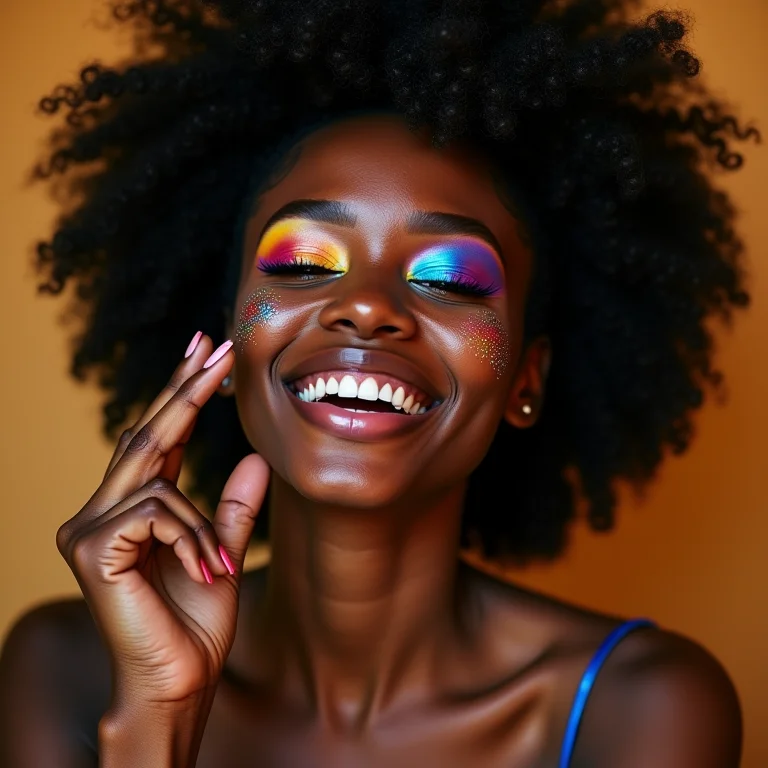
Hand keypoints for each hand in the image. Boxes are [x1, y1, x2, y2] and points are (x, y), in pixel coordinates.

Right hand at [56, 332, 269, 707]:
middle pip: (147, 434)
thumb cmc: (196, 622)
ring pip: (158, 478)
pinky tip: (202, 568)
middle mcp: (101, 512)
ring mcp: (90, 529)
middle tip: (215, 347)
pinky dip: (189, 536)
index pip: (157, 438)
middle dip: (186, 389)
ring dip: (201, 521)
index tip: (202, 348)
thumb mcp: (222, 549)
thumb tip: (256, 459)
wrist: (182, 681)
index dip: (181, 391)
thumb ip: (233, 507)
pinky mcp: (91, 548)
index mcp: (132, 509)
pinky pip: (155, 511)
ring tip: (216, 562)